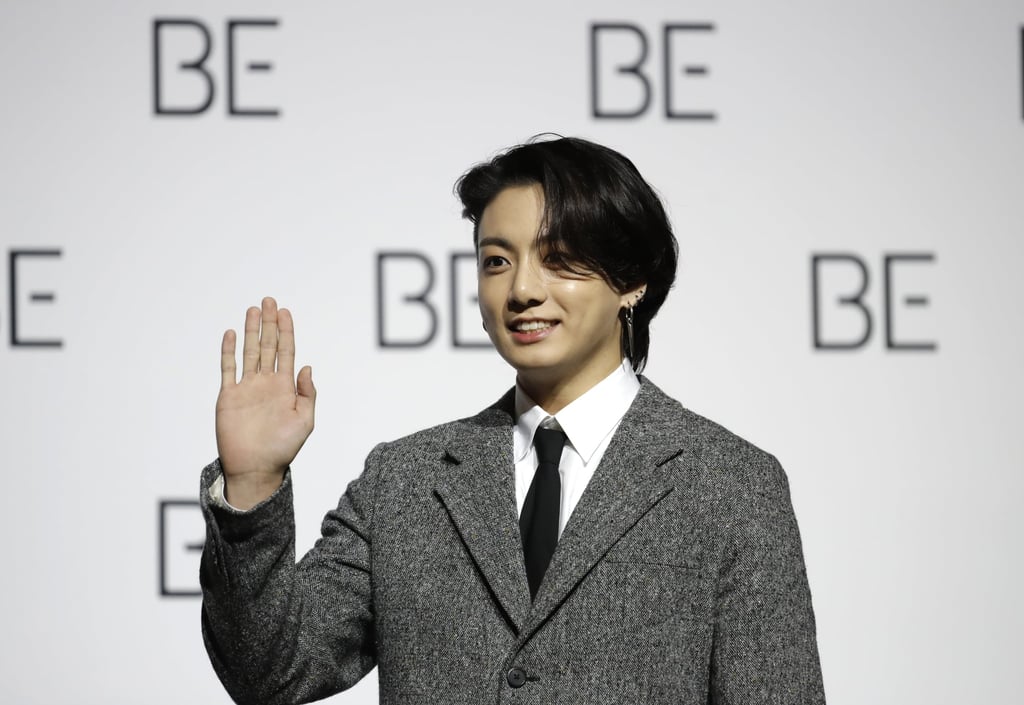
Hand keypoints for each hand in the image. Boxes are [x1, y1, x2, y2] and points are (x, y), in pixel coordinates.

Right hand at [215, 297, 315, 508]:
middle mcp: (266, 383)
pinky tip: (230, 334)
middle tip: (270, 300)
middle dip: (269, 324)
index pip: (286, 352)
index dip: (286, 331)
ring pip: (248, 352)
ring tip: (253, 309)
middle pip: (267, 346)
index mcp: (285, 387)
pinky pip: (228, 369)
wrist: (256, 468)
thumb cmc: (283, 448)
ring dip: (250, 331)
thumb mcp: (304, 421)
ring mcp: (246, 388)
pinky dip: (228, 351)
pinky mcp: (228, 396)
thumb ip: (308, 394)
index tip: (285, 312)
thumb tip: (307, 367)